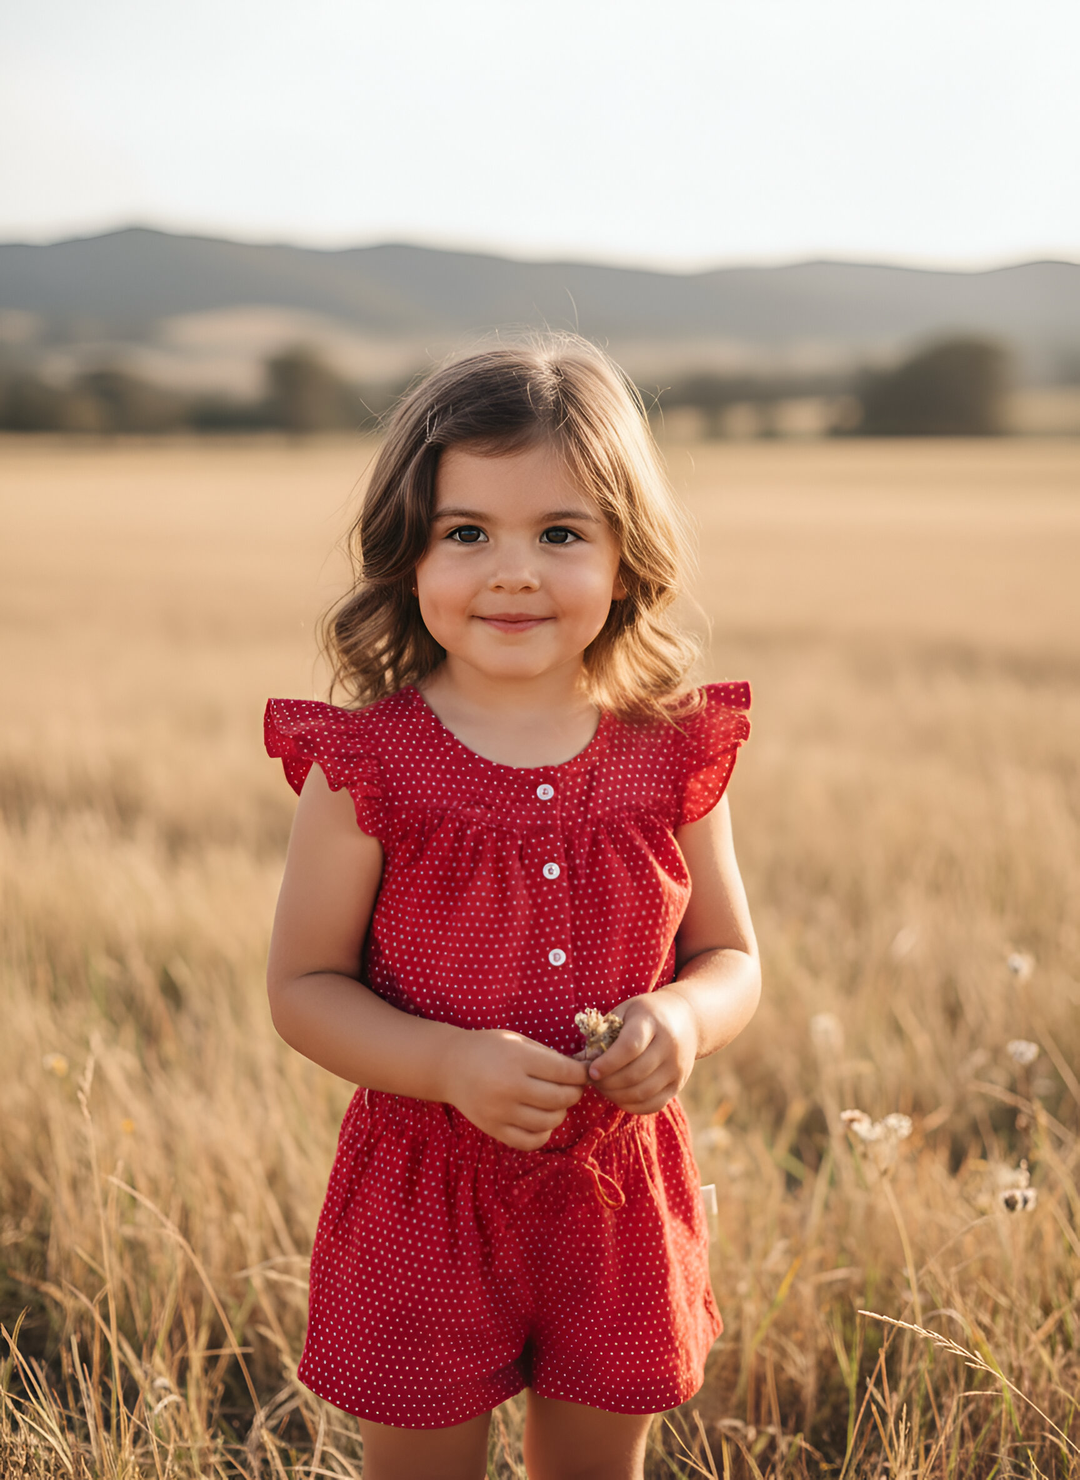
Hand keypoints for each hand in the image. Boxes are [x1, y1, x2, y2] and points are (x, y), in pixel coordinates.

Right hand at [444, 1029, 587, 1149]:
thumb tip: (581, 1072)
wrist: (450, 1066)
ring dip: (560, 1112)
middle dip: (574, 1092)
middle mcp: (509, 1087)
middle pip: (561, 1098)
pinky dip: (544, 1133)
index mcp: (517, 1059)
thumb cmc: (489, 1048)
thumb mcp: (518, 1041)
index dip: (581, 1074)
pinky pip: (531, 1141)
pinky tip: (542, 1120)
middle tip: (573, 1087)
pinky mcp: (494, 1129)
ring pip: (549, 1121)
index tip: (584, 1073)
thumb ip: (548, 1056)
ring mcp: (501, 1112)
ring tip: (555, 1102)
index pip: (565, 1072)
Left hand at [585, 990, 698, 1113]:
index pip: (630, 1047)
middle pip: (635, 1074)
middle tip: (593, 1080)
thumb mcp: (625, 1011)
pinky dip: (632, 1105)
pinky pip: (653, 1104)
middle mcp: (669, 1046)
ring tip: (603, 1088)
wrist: (687, 1019)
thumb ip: (604, 1032)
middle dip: (608, 1082)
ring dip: (617, 1095)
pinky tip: (619, 1096)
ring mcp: (677, 1067)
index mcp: (652, 1022)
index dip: (608, 1063)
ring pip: (643, 1092)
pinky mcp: (679, 1084)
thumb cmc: (646, 1014)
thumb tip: (583, 1060)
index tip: (591, 1071)